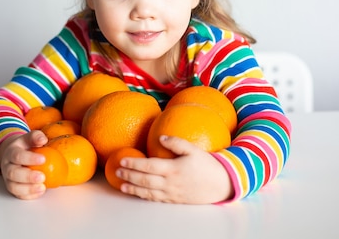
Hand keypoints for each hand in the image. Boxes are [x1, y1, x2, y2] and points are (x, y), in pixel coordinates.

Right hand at [0, 130, 48, 199]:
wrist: (14, 155)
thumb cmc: (24, 147)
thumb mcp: (28, 138)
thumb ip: (35, 137)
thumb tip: (43, 139)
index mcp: (11, 152)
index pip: (17, 156)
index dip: (29, 158)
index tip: (43, 159)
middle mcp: (7, 167)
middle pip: (13, 173)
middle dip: (27, 177)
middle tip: (42, 176)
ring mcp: (8, 179)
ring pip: (13, 187)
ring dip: (28, 189)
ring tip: (42, 187)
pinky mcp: (13, 188)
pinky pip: (18, 195)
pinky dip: (29, 195)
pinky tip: (40, 192)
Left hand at [116, 136, 233, 203]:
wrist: (221, 185)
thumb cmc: (207, 165)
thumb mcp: (193, 150)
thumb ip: (176, 143)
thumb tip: (161, 137)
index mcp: (173, 169)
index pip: (148, 166)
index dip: (134, 163)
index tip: (122, 160)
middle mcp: (170, 183)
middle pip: (144, 180)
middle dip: (129, 175)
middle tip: (117, 170)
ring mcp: (171, 193)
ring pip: (147, 192)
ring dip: (133, 189)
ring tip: (121, 184)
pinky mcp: (174, 200)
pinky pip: (156, 199)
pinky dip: (143, 196)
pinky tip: (136, 193)